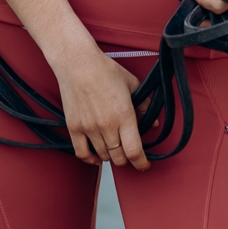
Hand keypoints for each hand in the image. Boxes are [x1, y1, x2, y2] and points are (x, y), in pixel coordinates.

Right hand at [52, 36, 148, 168]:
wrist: (77, 63)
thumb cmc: (105, 70)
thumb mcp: (132, 85)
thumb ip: (144, 106)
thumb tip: (153, 123)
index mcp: (124, 115)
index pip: (134, 151)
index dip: (141, 163)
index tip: (144, 165)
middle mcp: (107, 126)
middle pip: (119, 158)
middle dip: (126, 160)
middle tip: (128, 154)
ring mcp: (89, 128)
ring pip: (103, 156)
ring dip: (110, 156)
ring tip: (113, 149)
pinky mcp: (74, 127)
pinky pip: (82, 153)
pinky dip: (90, 159)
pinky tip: (96, 157)